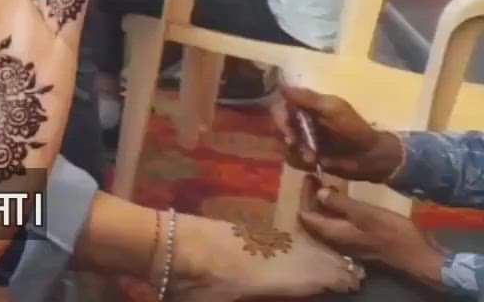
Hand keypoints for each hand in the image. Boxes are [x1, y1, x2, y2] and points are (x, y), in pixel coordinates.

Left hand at [169, 213, 363, 299]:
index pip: (322, 277)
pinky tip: (297, 251)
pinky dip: (297, 246)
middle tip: (356, 277)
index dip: (341, 281)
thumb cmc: (196, 284)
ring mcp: (262, 237)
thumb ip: (257, 296)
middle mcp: (278, 253)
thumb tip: (278, 287)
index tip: (357, 285)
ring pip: (300, 245)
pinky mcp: (246, 229)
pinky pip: (282, 239)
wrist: (166, 243)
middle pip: (317, 258)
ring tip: (335, 265)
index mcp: (281, 276)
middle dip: (337, 268)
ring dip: (319, 255)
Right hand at [272, 85, 404, 181]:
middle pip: (278, 128)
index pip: (280, 108)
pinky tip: (313, 164)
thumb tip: (281, 86)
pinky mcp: (305, 158)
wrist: (369, 155)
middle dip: (288, 138)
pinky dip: (299, 162)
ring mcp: (301, 141)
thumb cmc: (354, 128)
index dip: (280, 119)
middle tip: (299, 147)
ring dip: (295, 152)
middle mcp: (299, 122)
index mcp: (305, 107)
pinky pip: (291, 159)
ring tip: (312, 159)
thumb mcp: (332, 108)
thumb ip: (308, 98)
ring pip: (282, 145)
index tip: (288, 129)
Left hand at [299, 181, 446, 290]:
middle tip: (316, 178)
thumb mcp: (365, 213)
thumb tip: (318, 192)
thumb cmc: (391, 232)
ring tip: (328, 184)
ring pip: (325, 221)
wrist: (416, 255)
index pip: (306, 214)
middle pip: (313, 218)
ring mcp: (346, 241)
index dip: (304, 195)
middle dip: (312, 198)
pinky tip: (344, 198)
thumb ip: (340, 203)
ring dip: (323, 203)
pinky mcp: (357, 239)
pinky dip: (336, 210)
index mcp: (332, 233)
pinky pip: (337, 223)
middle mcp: (334, 240)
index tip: (310, 177)